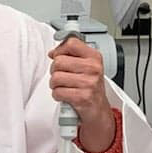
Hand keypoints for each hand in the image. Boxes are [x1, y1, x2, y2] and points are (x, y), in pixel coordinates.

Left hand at [48, 36, 114, 151]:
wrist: (98, 110)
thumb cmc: (90, 87)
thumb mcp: (87, 66)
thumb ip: (71, 55)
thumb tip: (53, 52)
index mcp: (94, 57)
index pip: (71, 43)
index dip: (59, 50)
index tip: (58, 56)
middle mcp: (93, 68)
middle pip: (58, 61)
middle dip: (55, 71)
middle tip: (62, 77)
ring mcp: (89, 83)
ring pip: (55, 77)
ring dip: (55, 85)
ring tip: (64, 87)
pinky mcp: (82, 97)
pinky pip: (58, 92)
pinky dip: (57, 96)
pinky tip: (65, 95)